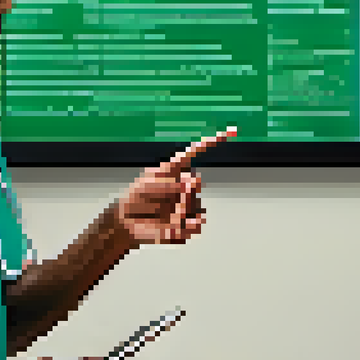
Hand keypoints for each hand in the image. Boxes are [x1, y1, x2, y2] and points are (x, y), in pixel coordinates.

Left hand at [116, 127, 236, 244]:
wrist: (127, 225)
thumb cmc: (134, 201)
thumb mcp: (145, 187)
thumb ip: (166, 183)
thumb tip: (189, 183)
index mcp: (174, 171)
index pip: (194, 153)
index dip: (211, 142)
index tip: (231, 132)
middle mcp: (184, 186)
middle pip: (195, 184)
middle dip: (184, 190)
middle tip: (164, 198)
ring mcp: (188, 204)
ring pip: (197, 205)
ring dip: (182, 210)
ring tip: (165, 215)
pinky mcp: (188, 223)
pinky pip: (196, 225)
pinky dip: (188, 227)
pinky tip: (177, 227)